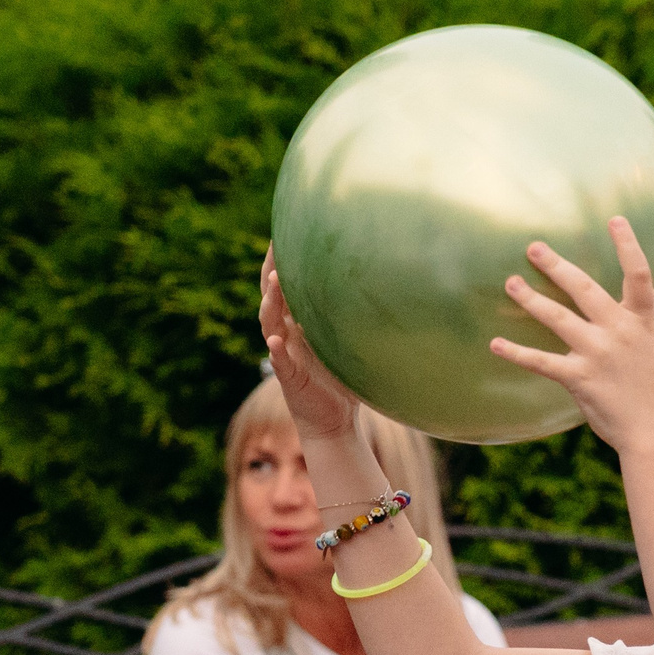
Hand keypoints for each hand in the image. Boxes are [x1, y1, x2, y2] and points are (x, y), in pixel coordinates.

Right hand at [259, 247, 360, 440]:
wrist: (332, 420)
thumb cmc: (341, 380)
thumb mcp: (347, 344)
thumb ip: (354, 320)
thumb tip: (384, 291)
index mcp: (298, 323)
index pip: (287, 286)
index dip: (284, 262)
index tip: (287, 234)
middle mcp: (286, 333)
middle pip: (271, 295)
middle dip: (271, 270)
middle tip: (274, 245)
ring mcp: (283, 353)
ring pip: (269, 321)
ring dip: (271, 302)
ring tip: (275, 282)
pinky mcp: (287, 377)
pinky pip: (278, 361)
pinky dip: (276, 350)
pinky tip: (274, 339)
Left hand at [486, 219, 653, 455]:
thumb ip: (647, 313)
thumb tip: (641, 287)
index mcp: (643, 319)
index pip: (639, 274)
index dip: (628, 245)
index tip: (615, 219)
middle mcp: (620, 331)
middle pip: (584, 289)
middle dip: (557, 266)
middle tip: (533, 248)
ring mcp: (599, 354)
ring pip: (558, 318)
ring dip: (531, 299)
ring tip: (510, 283)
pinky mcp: (579, 378)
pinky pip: (542, 362)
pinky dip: (517, 353)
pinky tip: (496, 344)